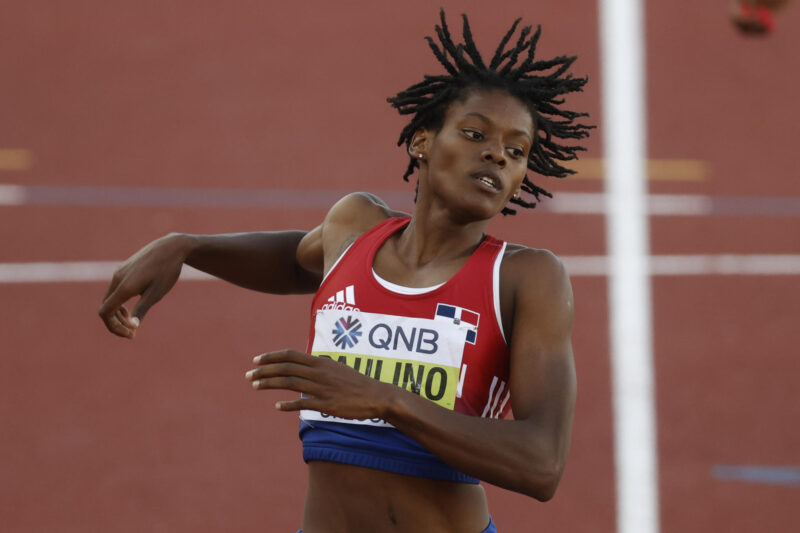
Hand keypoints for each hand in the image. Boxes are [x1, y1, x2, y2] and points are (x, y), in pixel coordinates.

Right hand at [98, 233, 190, 338]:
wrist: (171, 247)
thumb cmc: (167, 270)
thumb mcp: (157, 293)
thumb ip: (142, 309)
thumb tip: (132, 326)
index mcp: (124, 286)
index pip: (105, 312)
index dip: (114, 327)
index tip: (131, 334)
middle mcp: (117, 279)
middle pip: (105, 308)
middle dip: (116, 323)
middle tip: (133, 333)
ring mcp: (119, 273)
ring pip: (109, 299)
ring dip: (117, 315)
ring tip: (133, 323)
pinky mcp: (123, 270)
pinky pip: (114, 291)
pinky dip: (119, 304)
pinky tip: (132, 309)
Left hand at [246, 349, 390, 418]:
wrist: (375, 396)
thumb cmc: (355, 383)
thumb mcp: (336, 369)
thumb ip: (318, 367)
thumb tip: (304, 367)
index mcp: (320, 362)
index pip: (290, 355)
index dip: (271, 357)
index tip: (256, 360)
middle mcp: (318, 372)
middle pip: (285, 368)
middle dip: (263, 370)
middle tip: (248, 375)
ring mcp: (321, 388)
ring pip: (289, 382)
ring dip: (269, 383)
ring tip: (255, 386)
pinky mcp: (325, 404)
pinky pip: (302, 403)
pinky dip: (287, 404)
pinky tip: (276, 406)